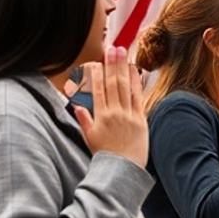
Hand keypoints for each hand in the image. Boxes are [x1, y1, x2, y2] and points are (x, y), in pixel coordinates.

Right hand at [74, 46, 148, 166]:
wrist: (123, 169)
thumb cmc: (105, 154)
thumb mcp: (89, 137)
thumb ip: (84, 119)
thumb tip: (77, 106)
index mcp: (100, 116)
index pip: (97, 91)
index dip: (96, 75)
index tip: (95, 62)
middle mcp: (114, 113)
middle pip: (112, 84)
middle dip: (111, 65)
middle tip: (111, 49)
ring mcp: (129, 115)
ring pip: (125, 87)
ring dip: (123, 68)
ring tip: (122, 53)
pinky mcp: (141, 118)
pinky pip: (138, 97)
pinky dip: (137, 82)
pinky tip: (136, 70)